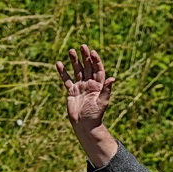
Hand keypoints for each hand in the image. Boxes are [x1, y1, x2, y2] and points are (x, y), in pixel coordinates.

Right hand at [55, 44, 117, 167]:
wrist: (84, 125)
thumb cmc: (95, 115)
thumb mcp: (102, 102)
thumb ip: (106, 90)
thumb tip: (113, 78)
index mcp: (98, 85)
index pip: (98, 69)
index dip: (96, 61)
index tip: (92, 52)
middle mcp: (90, 84)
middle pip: (87, 67)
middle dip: (85, 57)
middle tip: (82, 46)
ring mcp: (80, 86)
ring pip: (77, 71)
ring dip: (74, 61)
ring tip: (71, 51)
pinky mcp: (72, 91)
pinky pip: (66, 79)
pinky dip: (63, 72)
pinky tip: (59, 63)